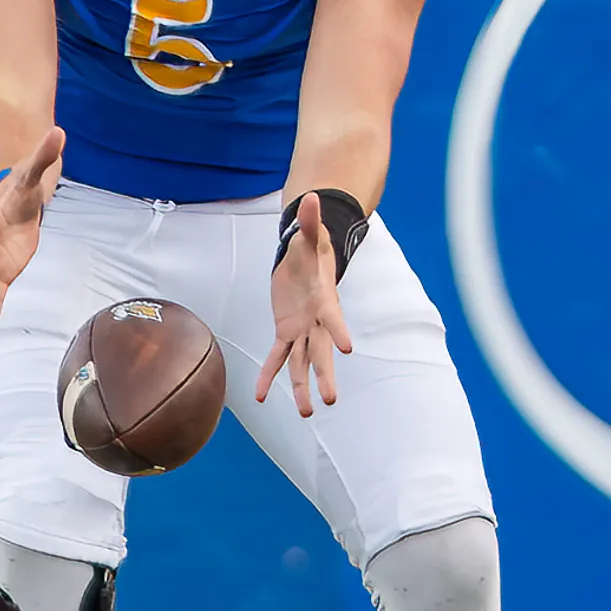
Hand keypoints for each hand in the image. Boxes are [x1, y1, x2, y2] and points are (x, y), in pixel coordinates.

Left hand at [258, 190, 352, 415]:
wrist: (304, 258)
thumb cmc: (311, 247)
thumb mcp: (309, 236)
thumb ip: (309, 222)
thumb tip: (309, 196)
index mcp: (325, 299)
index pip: (333, 317)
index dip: (339, 330)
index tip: (348, 349)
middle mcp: (316, 321)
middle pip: (321, 352)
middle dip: (324, 375)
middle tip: (330, 399)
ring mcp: (302, 329)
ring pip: (302, 363)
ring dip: (303, 387)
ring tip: (308, 413)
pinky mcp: (285, 331)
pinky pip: (277, 358)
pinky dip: (270, 376)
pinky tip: (261, 397)